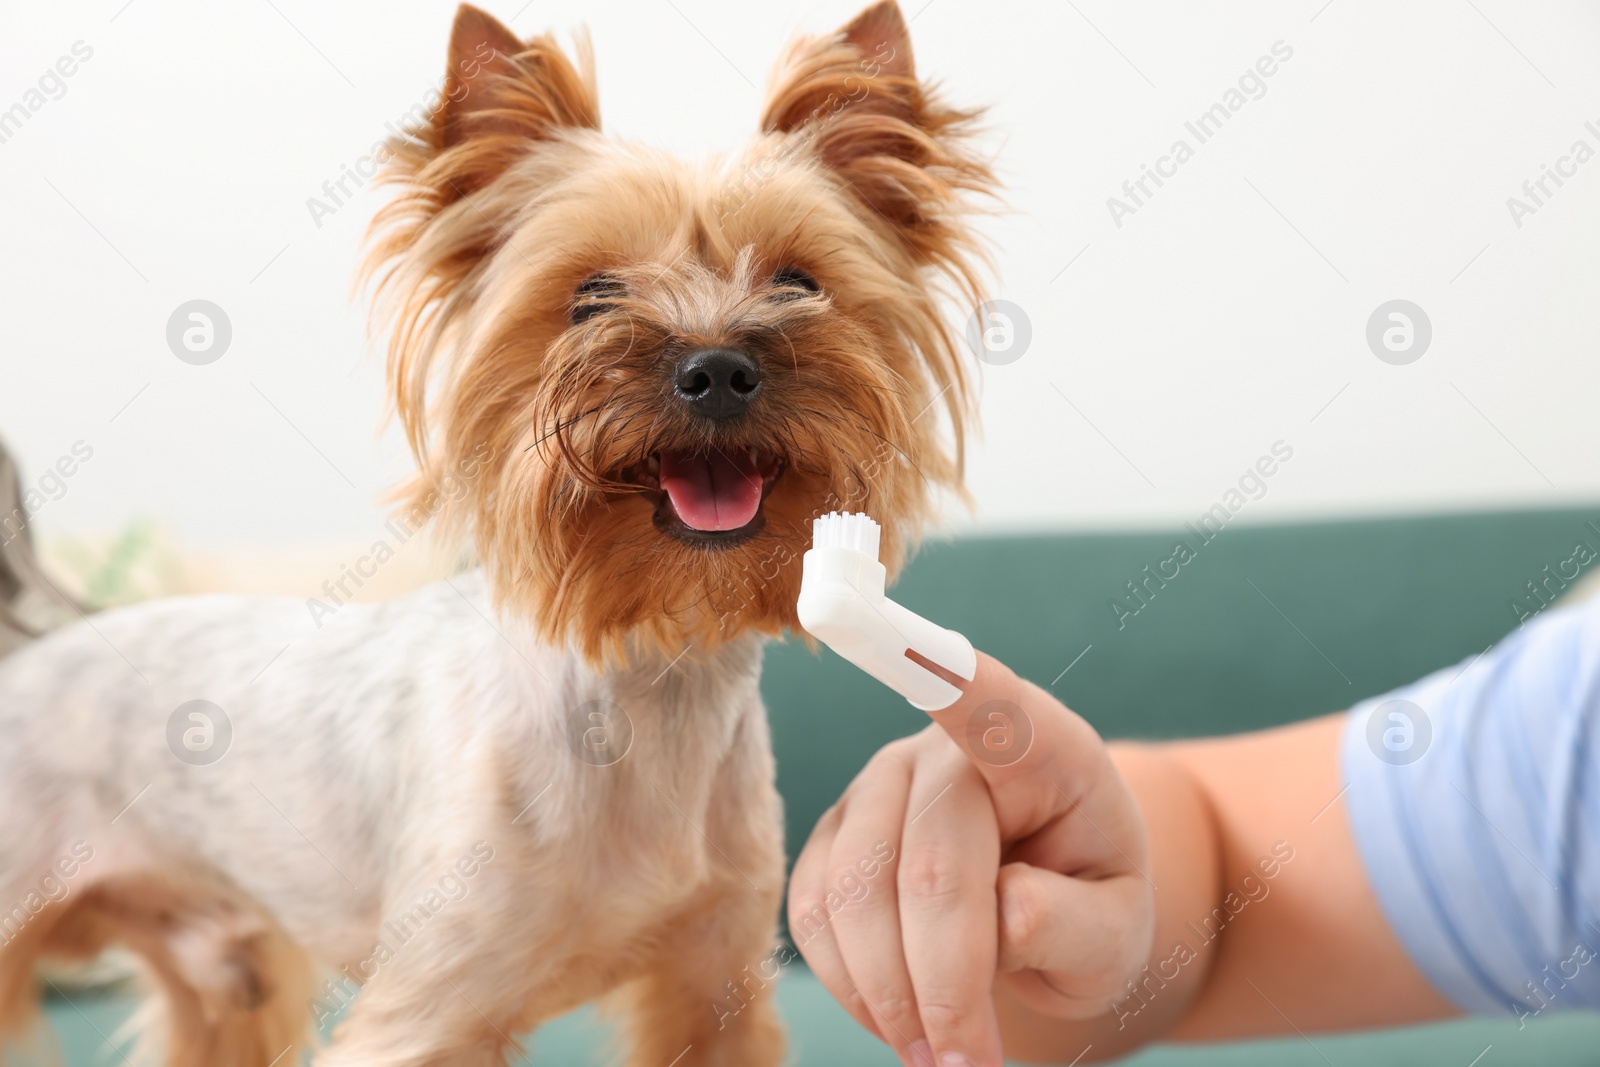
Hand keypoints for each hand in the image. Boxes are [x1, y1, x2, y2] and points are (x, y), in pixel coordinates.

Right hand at [788, 651, 1154, 1066]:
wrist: (1046, 904)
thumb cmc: (1089, 900)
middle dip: (944, 986)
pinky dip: (850, 984)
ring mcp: (877, 784)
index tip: (861, 614)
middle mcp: (945, 748)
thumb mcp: (1120, 928)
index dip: (934, 669)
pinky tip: (897, 1013)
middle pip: (926, 869)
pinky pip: (812, 914)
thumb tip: (1005, 914)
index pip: (986, 699)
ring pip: (851, 897)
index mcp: (1040, 746)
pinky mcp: (830, 832)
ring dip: (891, 997)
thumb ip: (1077, 922)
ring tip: (942, 1054)